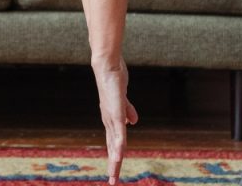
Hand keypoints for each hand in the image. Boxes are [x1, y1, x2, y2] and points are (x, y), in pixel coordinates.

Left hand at [93, 59, 138, 183]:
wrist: (108, 66)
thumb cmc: (114, 81)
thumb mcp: (122, 101)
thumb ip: (128, 111)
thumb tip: (133, 122)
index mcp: (111, 120)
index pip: (112, 143)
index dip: (114, 157)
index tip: (114, 172)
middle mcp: (109, 121)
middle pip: (112, 147)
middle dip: (113, 164)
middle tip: (112, 181)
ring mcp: (111, 117)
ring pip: (114, 143)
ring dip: (115, 158)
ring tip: (114, 172)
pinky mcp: (115, 112)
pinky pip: (119, 131)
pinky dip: (118, 144)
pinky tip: (119, 154)